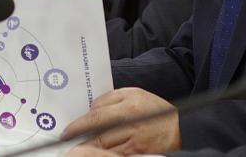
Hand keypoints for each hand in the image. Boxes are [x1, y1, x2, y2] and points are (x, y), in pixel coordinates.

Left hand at [62, 88, 180, 154]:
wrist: (179, 128)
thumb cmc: (154, 109)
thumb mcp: (134, 93)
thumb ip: (110, 98)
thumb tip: (91, 109)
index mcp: (128, 107)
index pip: (96, 118)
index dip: (78, 126)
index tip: (66, 133)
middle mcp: (131, 126)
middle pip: (98, 139)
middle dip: (81, 143)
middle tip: (68, 145)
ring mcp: (135, 144)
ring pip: (105, 151)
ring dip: (90, 152)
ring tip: (79, 150)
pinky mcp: (138, 155)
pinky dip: (105, 155)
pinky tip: (99, 153)